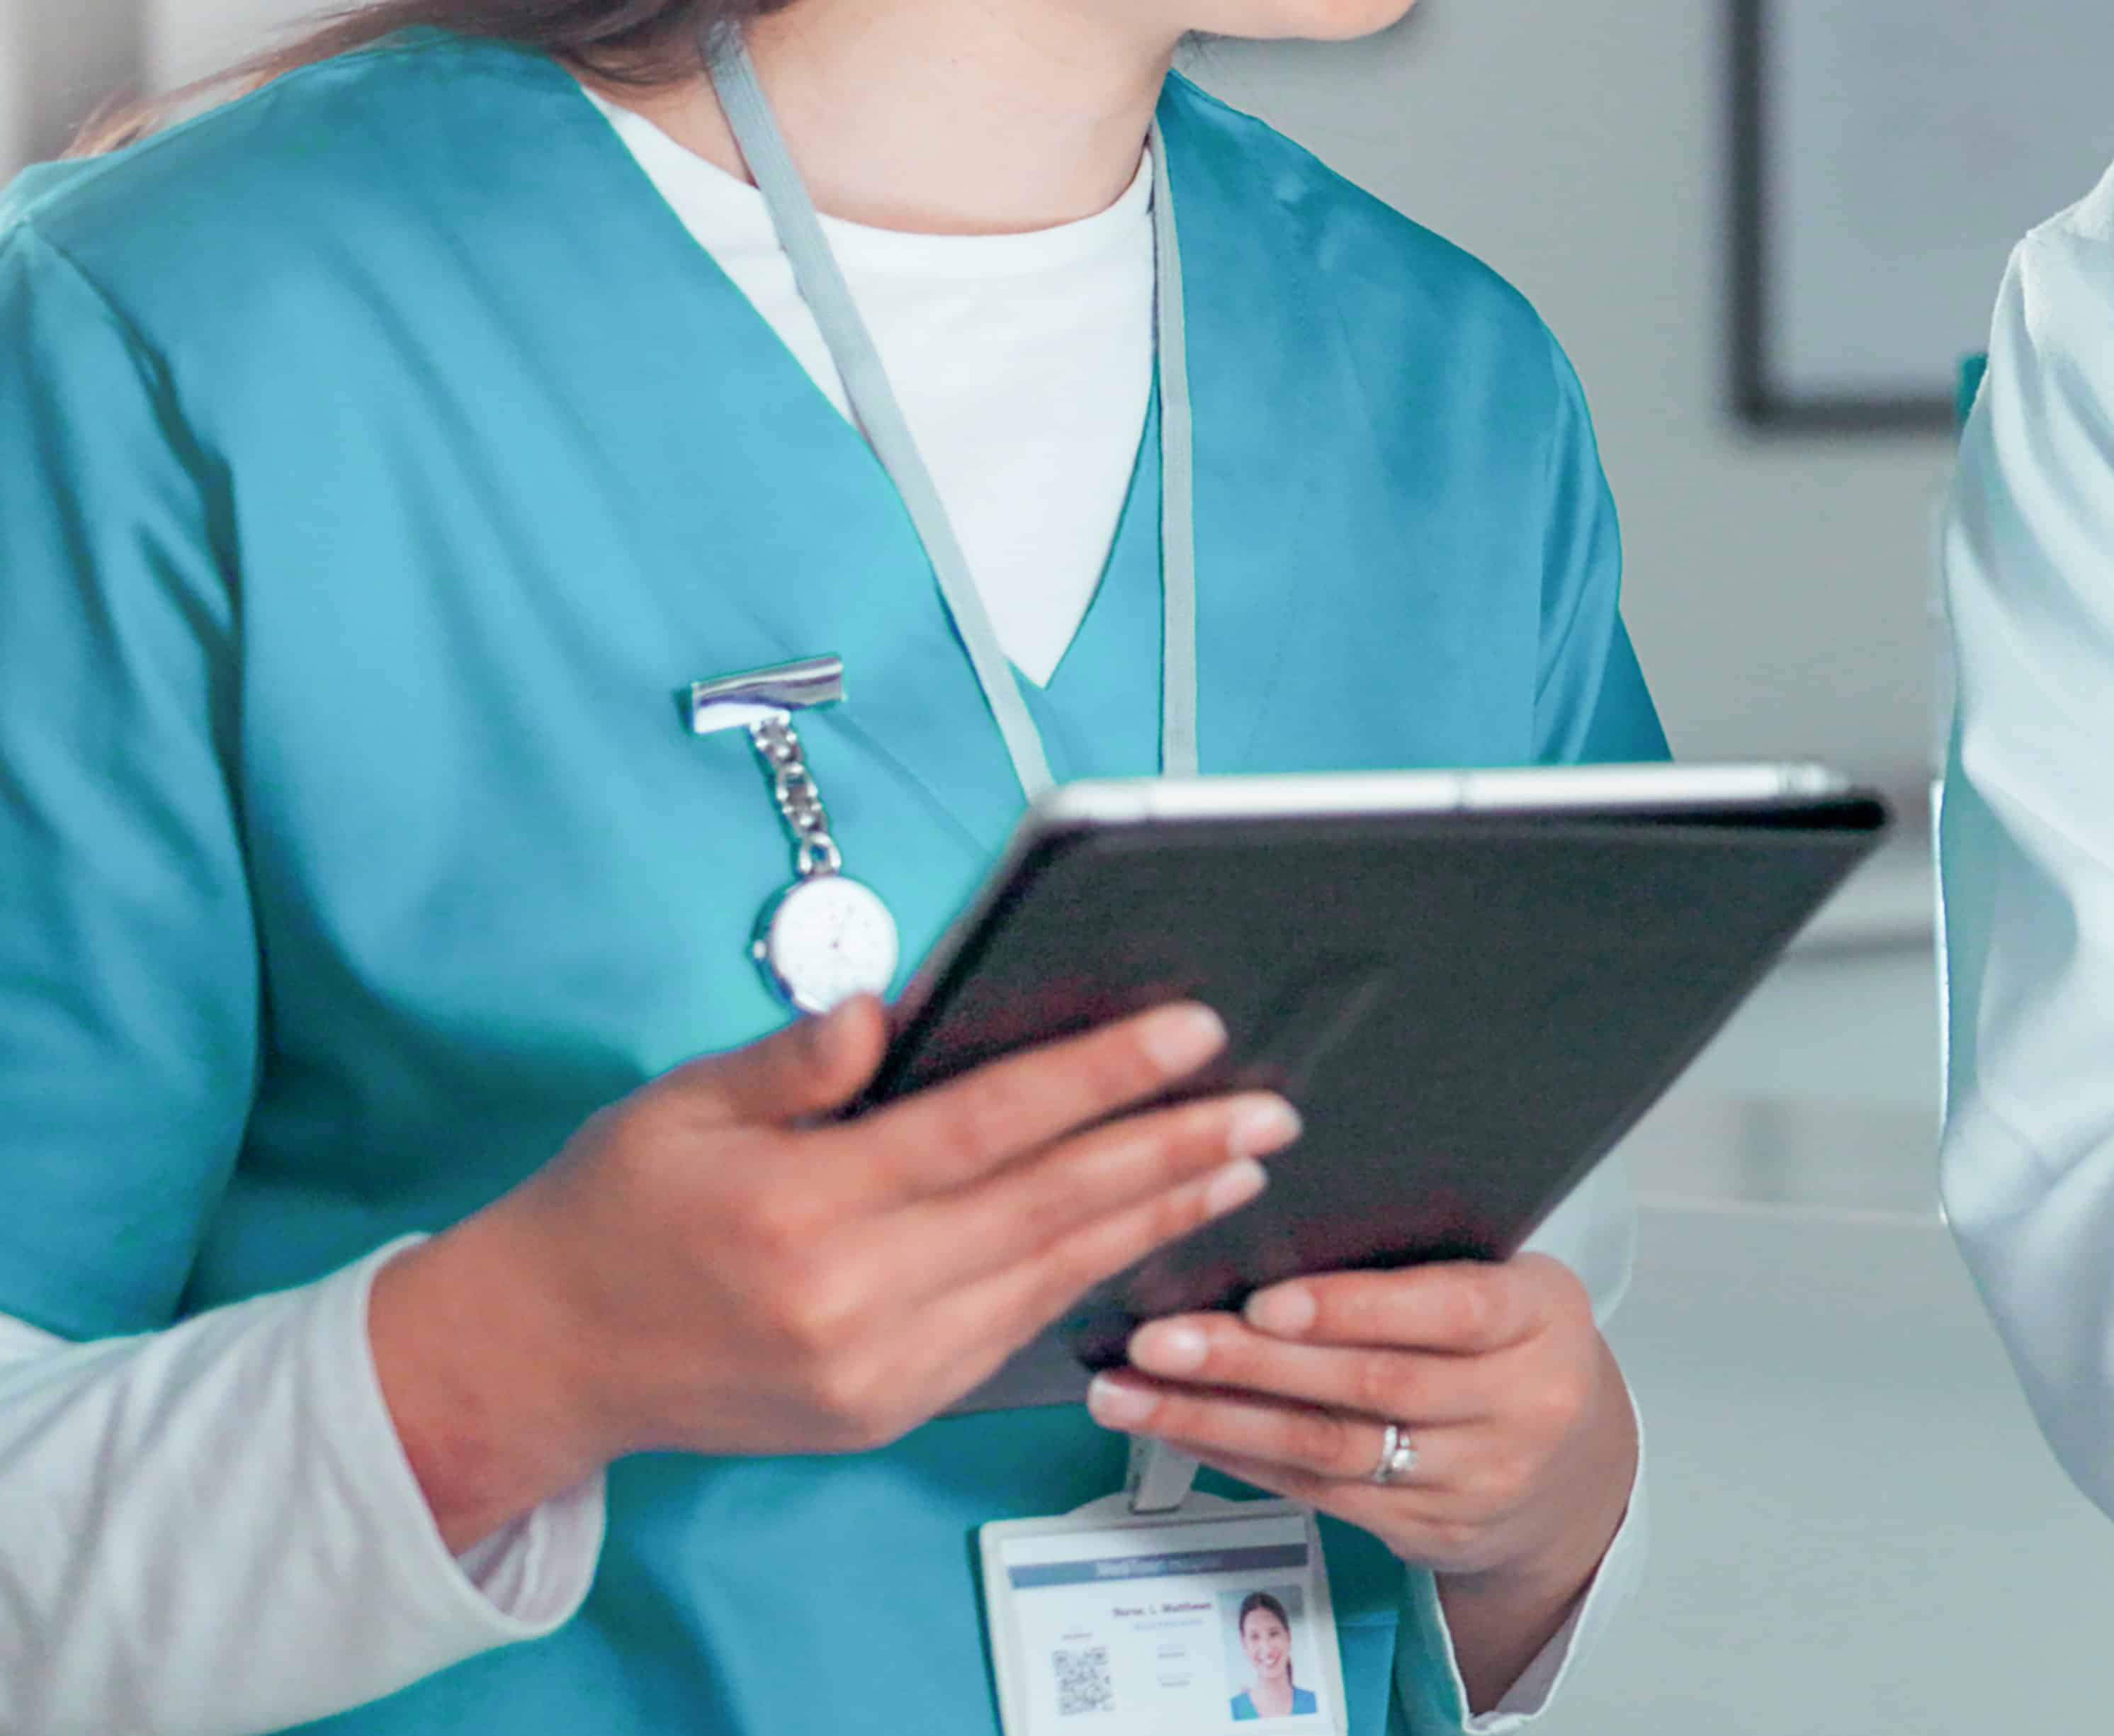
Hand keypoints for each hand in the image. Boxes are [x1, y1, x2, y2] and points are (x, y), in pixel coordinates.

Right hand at [372, 999, 1292, 1543]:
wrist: (543, 1360)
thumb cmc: (609, 1213)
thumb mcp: (676, 1108)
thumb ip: (795, 1058)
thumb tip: (890, 1004)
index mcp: (797, 1210)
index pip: (985, 1126)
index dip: (1098, 1075)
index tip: (1191, 1030)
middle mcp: (848, 1300)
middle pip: (1046, 1207)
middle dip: (1170, 1149)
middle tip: (1268, 1105)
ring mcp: (876, 1370)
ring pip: (1049, 1275)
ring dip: (1153, 1214)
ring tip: (1239, 1160)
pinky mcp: (888, 1411)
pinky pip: (1014, 1331)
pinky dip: (1089, 1274)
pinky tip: (1146, 1228)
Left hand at [1093, 1256, 1640, 1688]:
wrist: (1574, 1471)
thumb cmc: (1519, 1349)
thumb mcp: (1511, 1287)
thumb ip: (1424, 1267)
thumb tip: (1276, 1230)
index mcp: (1545, 1318)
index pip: (1454, 1308)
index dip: (1355, 1307)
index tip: (1266, 1299)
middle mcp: (1520, 1404)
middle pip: (1373, 1384)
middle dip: (1252, 1362)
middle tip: (1160, 1340)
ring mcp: (1474, 1478)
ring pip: (1329, 1447)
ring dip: (1218, 1419)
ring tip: (1133, 1393)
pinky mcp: (1427, 1529)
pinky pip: (1315, 1493)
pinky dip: (1237, 1459)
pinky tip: (1180, 1431)